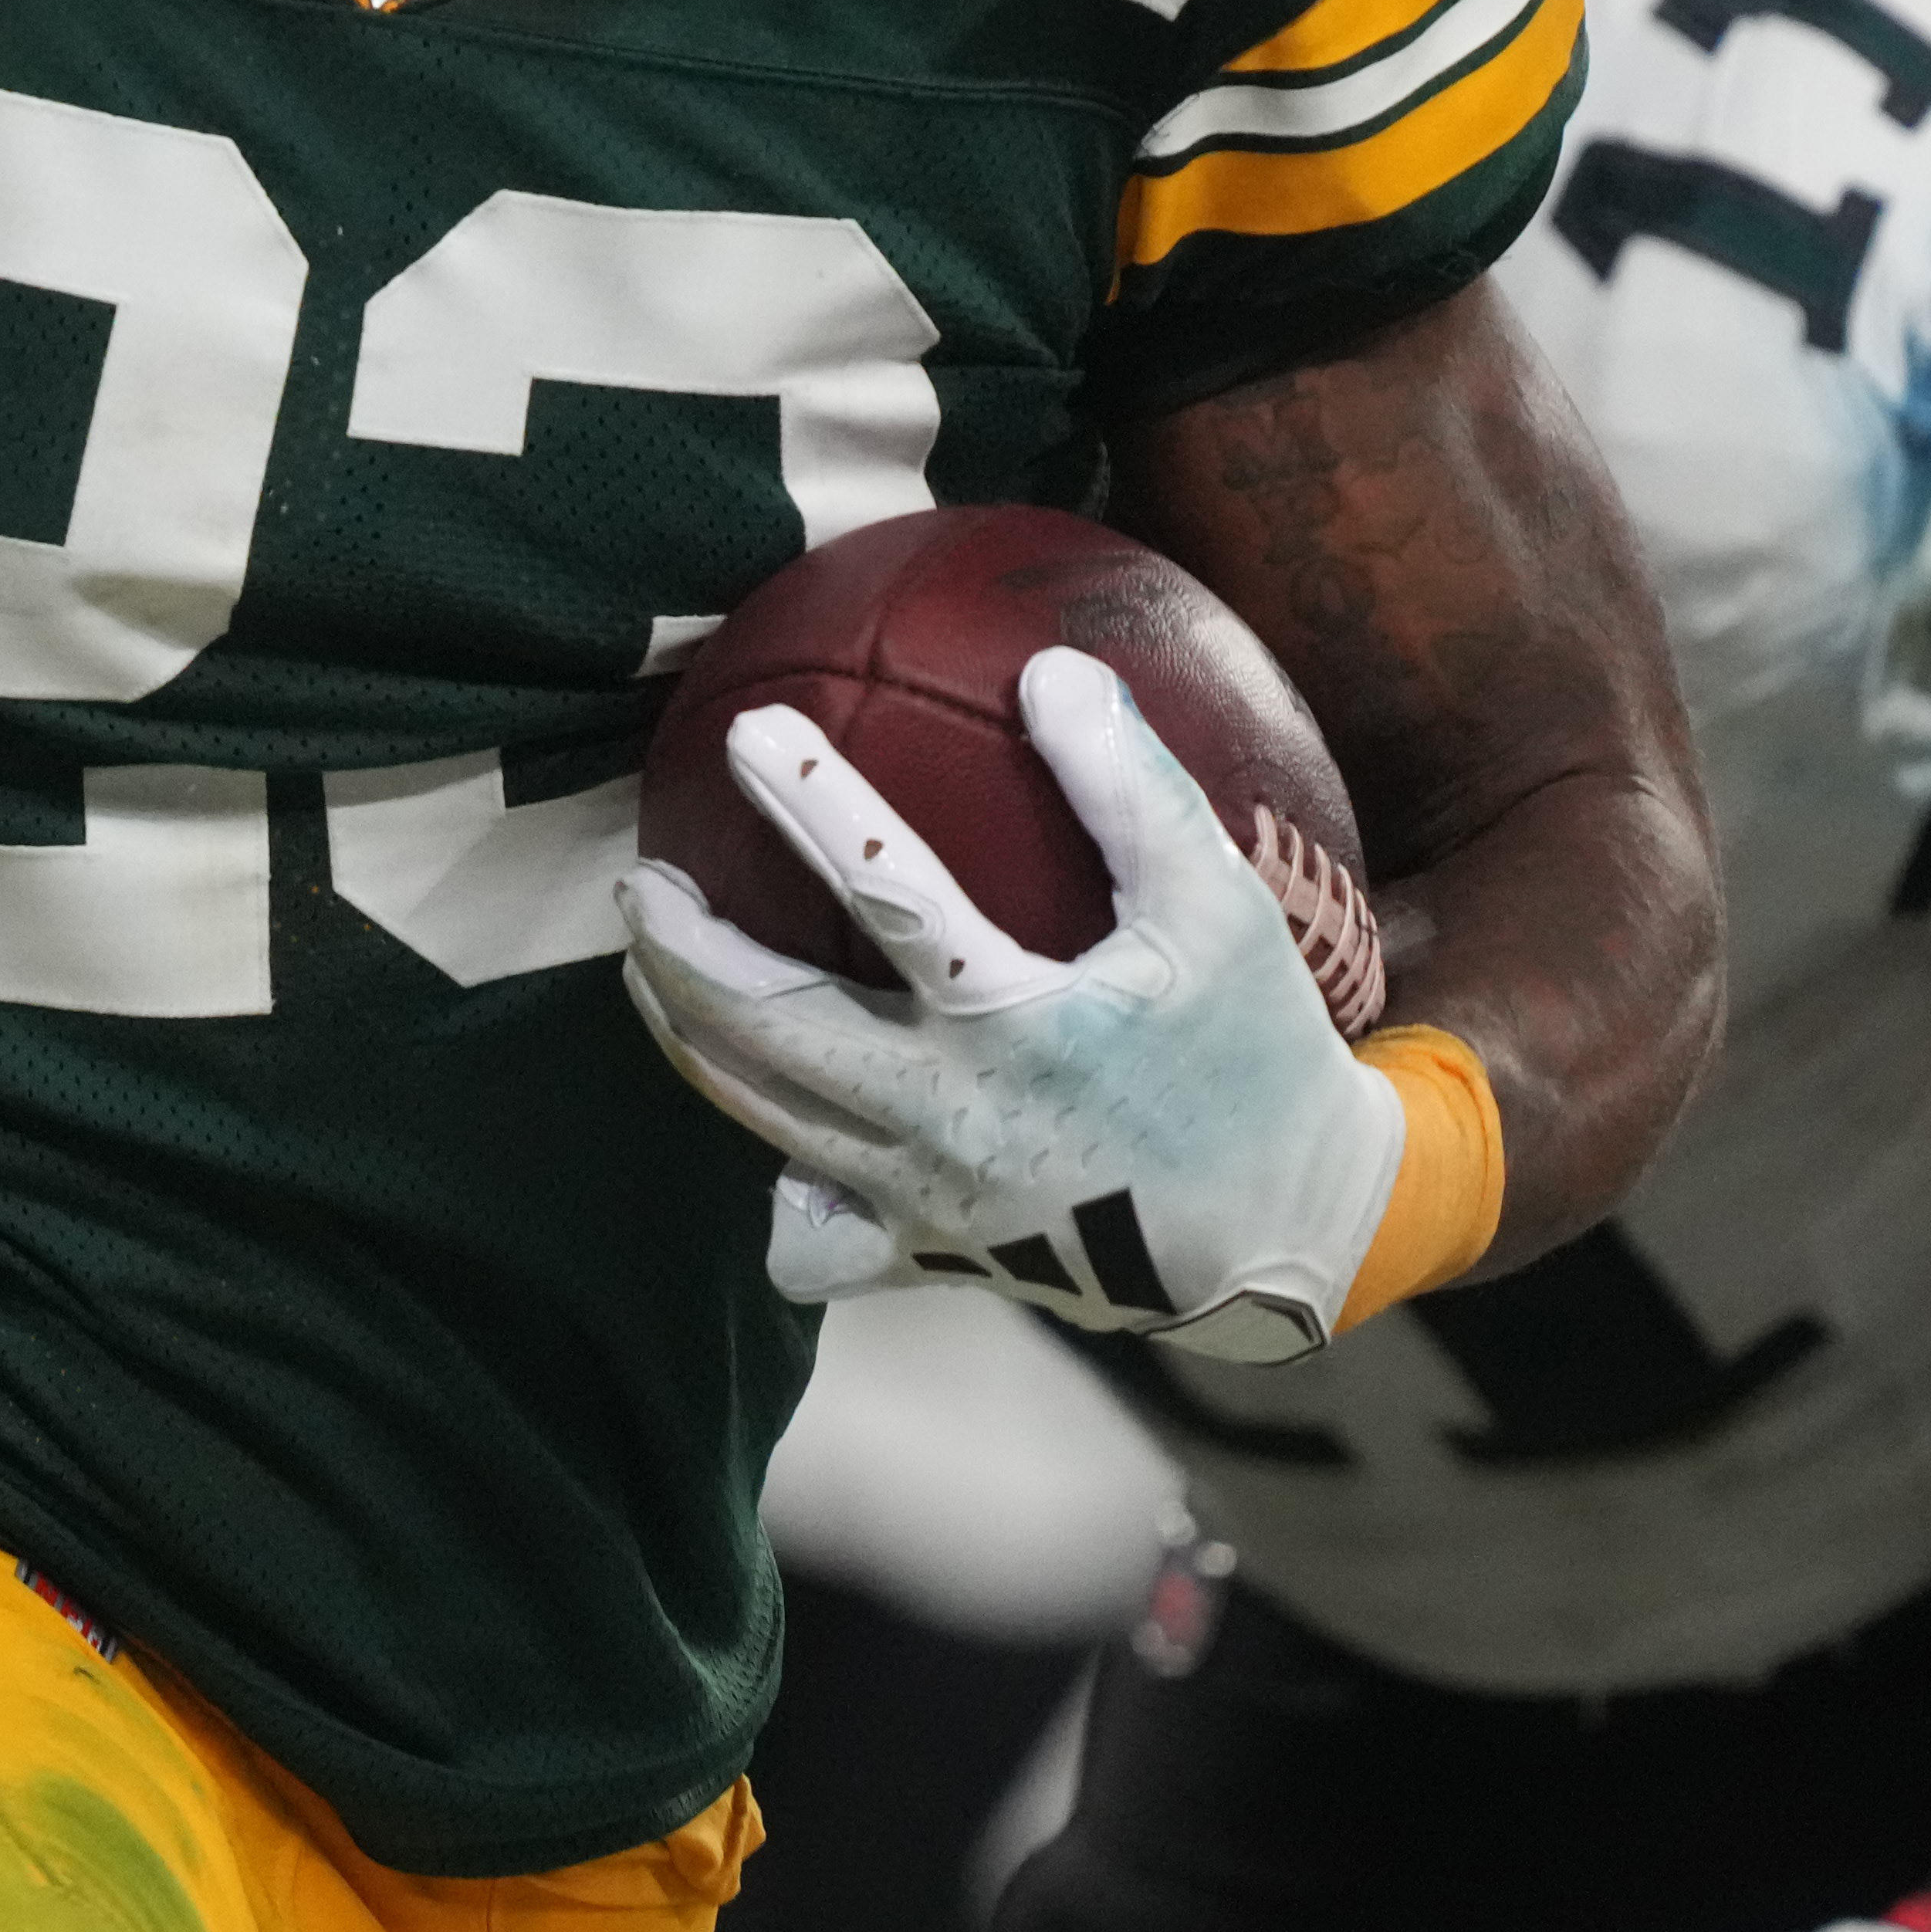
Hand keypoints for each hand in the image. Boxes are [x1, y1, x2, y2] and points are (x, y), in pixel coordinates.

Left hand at [620, 650, 1400, 1352]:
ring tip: (657, 976)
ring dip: (692, 1041)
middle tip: (642, 884)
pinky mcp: (928, 1258)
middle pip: (770, 1026)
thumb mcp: (1221, 911)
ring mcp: (926, 1199)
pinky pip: (812, 1241)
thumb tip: (1054, 673)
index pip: (886, 894)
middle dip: (684, 951)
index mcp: (1016, 1025)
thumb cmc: (1257, 1057)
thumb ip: (1136, 791)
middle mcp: (949, 1119)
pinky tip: (777, 1140)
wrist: (1289, 1232)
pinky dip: (780, 1196)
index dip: (811, 803)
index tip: (747, 733)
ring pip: (764, 1117)